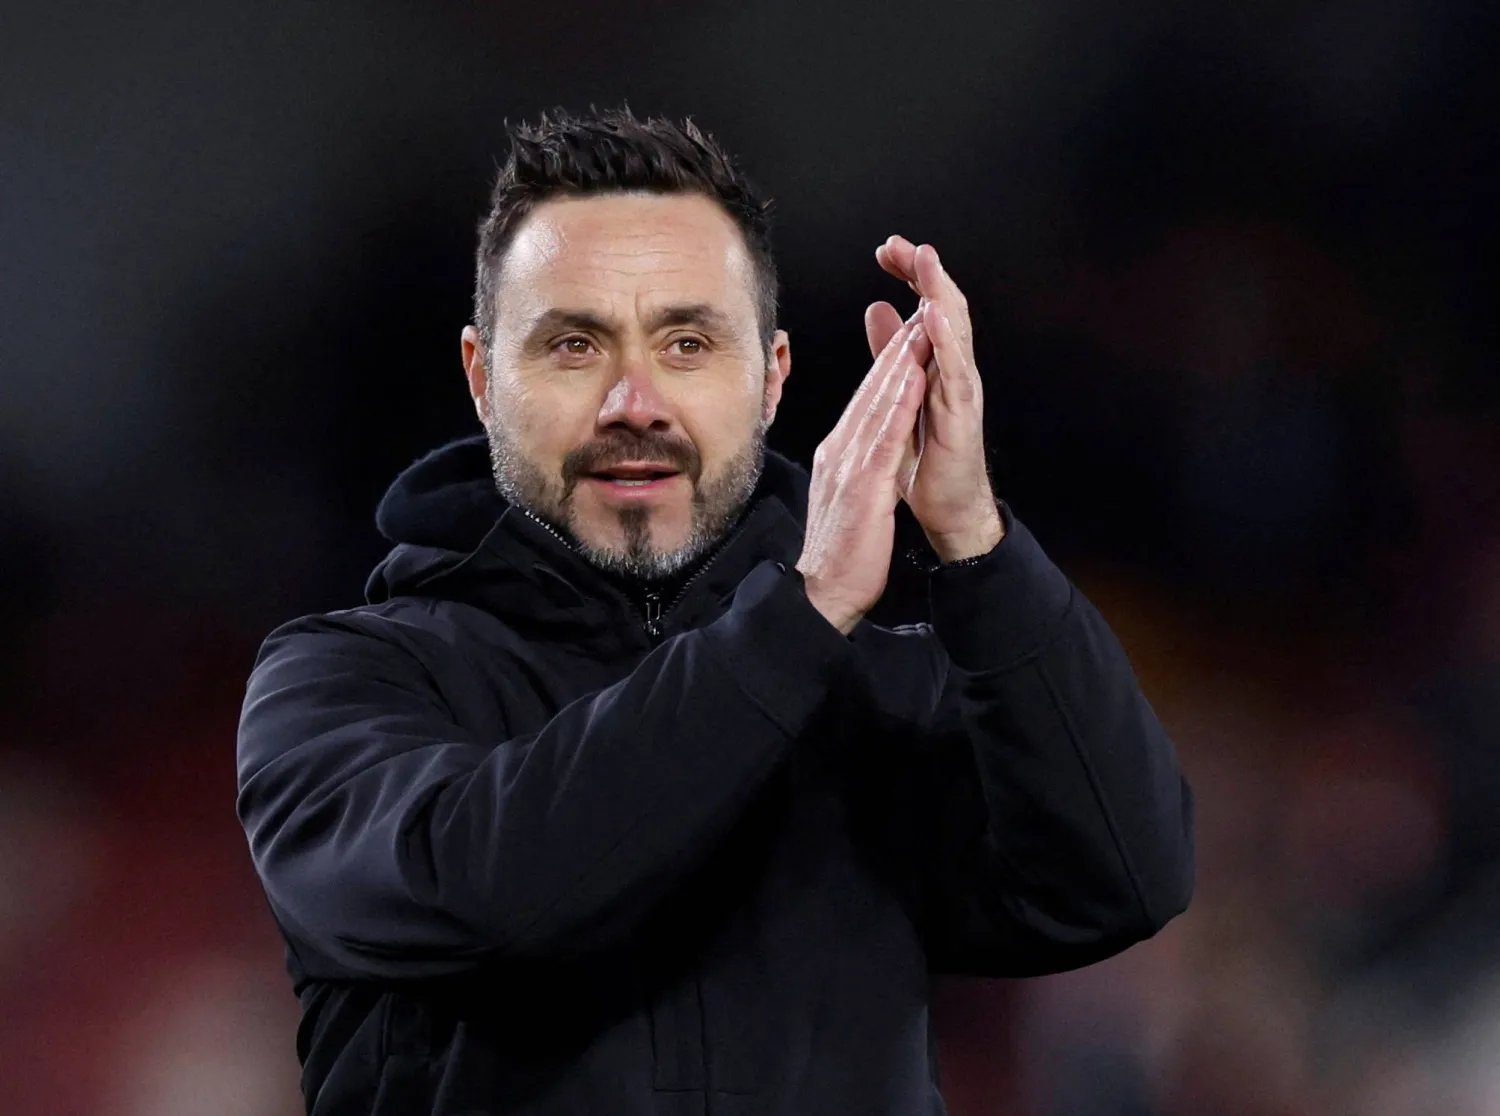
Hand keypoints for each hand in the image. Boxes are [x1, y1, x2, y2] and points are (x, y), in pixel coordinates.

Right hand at [797, 316, 931, 633]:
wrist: (821, 593)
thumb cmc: (838, 553)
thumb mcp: (846, 500)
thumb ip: (852, 471)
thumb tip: (857, 455)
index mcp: (839, 455)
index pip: (867, 402)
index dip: (887, 366)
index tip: (906, 336)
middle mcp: (840, 451)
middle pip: (871, 392)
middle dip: (895, 350)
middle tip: (915, 311)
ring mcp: (848, 466)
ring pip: (877, 404)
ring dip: (898, 363)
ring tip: (918, 327)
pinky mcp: (863, 485)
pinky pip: (885, 435)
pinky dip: (899, 402)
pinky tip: (912, 377)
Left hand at [868, 236, 1003, 561]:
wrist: (948, 509)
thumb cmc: (927, 458)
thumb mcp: (901, 396)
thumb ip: (892, 354)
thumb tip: (879, 309)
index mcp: (936, 365)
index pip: (925, 307)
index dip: (910, 276)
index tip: (887, 249)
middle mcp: (952, 371)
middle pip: (942, 308)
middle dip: (924, 273)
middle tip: (903, 243)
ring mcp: (960, 391)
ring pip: (954, 331)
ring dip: (939, 293)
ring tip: (925, 260)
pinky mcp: (961, 415)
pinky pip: (954, 371)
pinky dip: (944, 340)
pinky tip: (931, 315)